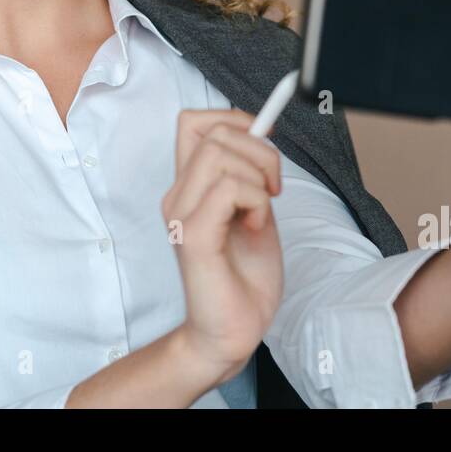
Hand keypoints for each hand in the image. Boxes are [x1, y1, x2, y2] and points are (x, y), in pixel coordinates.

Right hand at [162, 109, 283, 385]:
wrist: (232, 332)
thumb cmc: (243, 277)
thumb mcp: (253, 211)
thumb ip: (250, 176)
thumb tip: (262, 132)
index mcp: (189, 187)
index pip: (193, 122)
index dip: (234, 118)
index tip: (265, 144)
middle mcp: (178, 196)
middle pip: (213, 132)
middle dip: (259, 150)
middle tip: (272, 189)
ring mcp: (181, 215)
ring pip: (220, 155)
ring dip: (257, 179)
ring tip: (261, 213)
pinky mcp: (192, 237)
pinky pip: (227, 190)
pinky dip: (255, 202)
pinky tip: (254, 227)